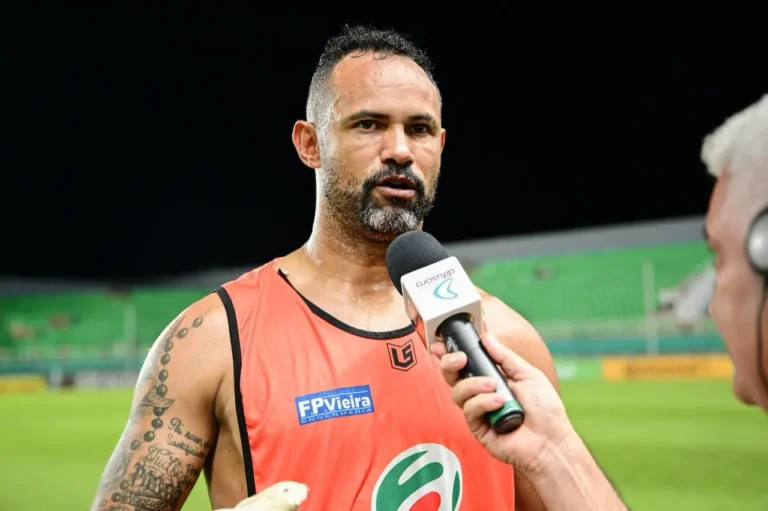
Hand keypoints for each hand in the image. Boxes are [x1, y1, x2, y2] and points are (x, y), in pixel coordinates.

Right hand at [431, 332, 574, 474]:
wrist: (551, 440)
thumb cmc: (545, 409)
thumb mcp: (527, 374)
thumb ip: (504, 356)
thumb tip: (486, 337)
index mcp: (492, 379)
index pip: (466, 364)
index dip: (450, 354)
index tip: (440, 343)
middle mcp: (481, 394)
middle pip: (452, 377)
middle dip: (450, 364)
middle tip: (461, 359)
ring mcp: (478, 411)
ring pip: (458, 392)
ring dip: (474, 385)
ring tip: (494, 387)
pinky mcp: (477, 428)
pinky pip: (469, 410)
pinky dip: (483, 403)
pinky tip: (498, 403)